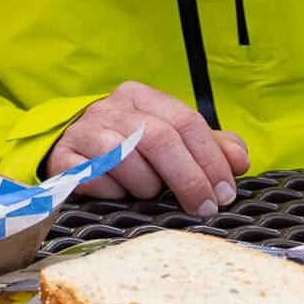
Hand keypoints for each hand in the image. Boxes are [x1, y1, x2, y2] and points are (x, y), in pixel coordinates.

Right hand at [44, 80, 249, 214]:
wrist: (70, 154)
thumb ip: (209, 146)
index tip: (225, 191)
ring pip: (129, 160)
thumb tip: (239, 159)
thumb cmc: (129, 150)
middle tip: (204, 207)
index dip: (211, 158)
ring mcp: (83, 131)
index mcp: (138, 96)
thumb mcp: (171, 141)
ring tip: (148, 193)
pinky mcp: (64, 158)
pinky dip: (116, 193)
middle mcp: (109, 108)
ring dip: (148, 186)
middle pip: (160, 139)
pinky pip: (99, 181)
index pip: (185, 120)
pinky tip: (117, 193)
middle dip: (189, 179)